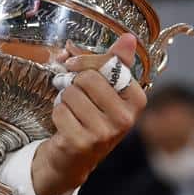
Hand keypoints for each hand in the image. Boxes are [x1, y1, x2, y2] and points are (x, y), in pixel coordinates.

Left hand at [32, 34, 147, 194]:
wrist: (74, 157)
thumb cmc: (91, 116)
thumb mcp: (107, 89)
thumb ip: (115, 62)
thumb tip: (129, 37)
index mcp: (136, 99)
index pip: (109, 64)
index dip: (85, 60)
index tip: (74, 65)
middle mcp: (125, 118)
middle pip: (87, 78)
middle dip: (73, 82)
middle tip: (72, 92)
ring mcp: (105, 132)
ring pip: (71, 93)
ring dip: (64, 99)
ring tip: (71, 111)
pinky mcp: (82, 142)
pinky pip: (59, 111)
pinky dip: (57, 113)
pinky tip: (65, 123)